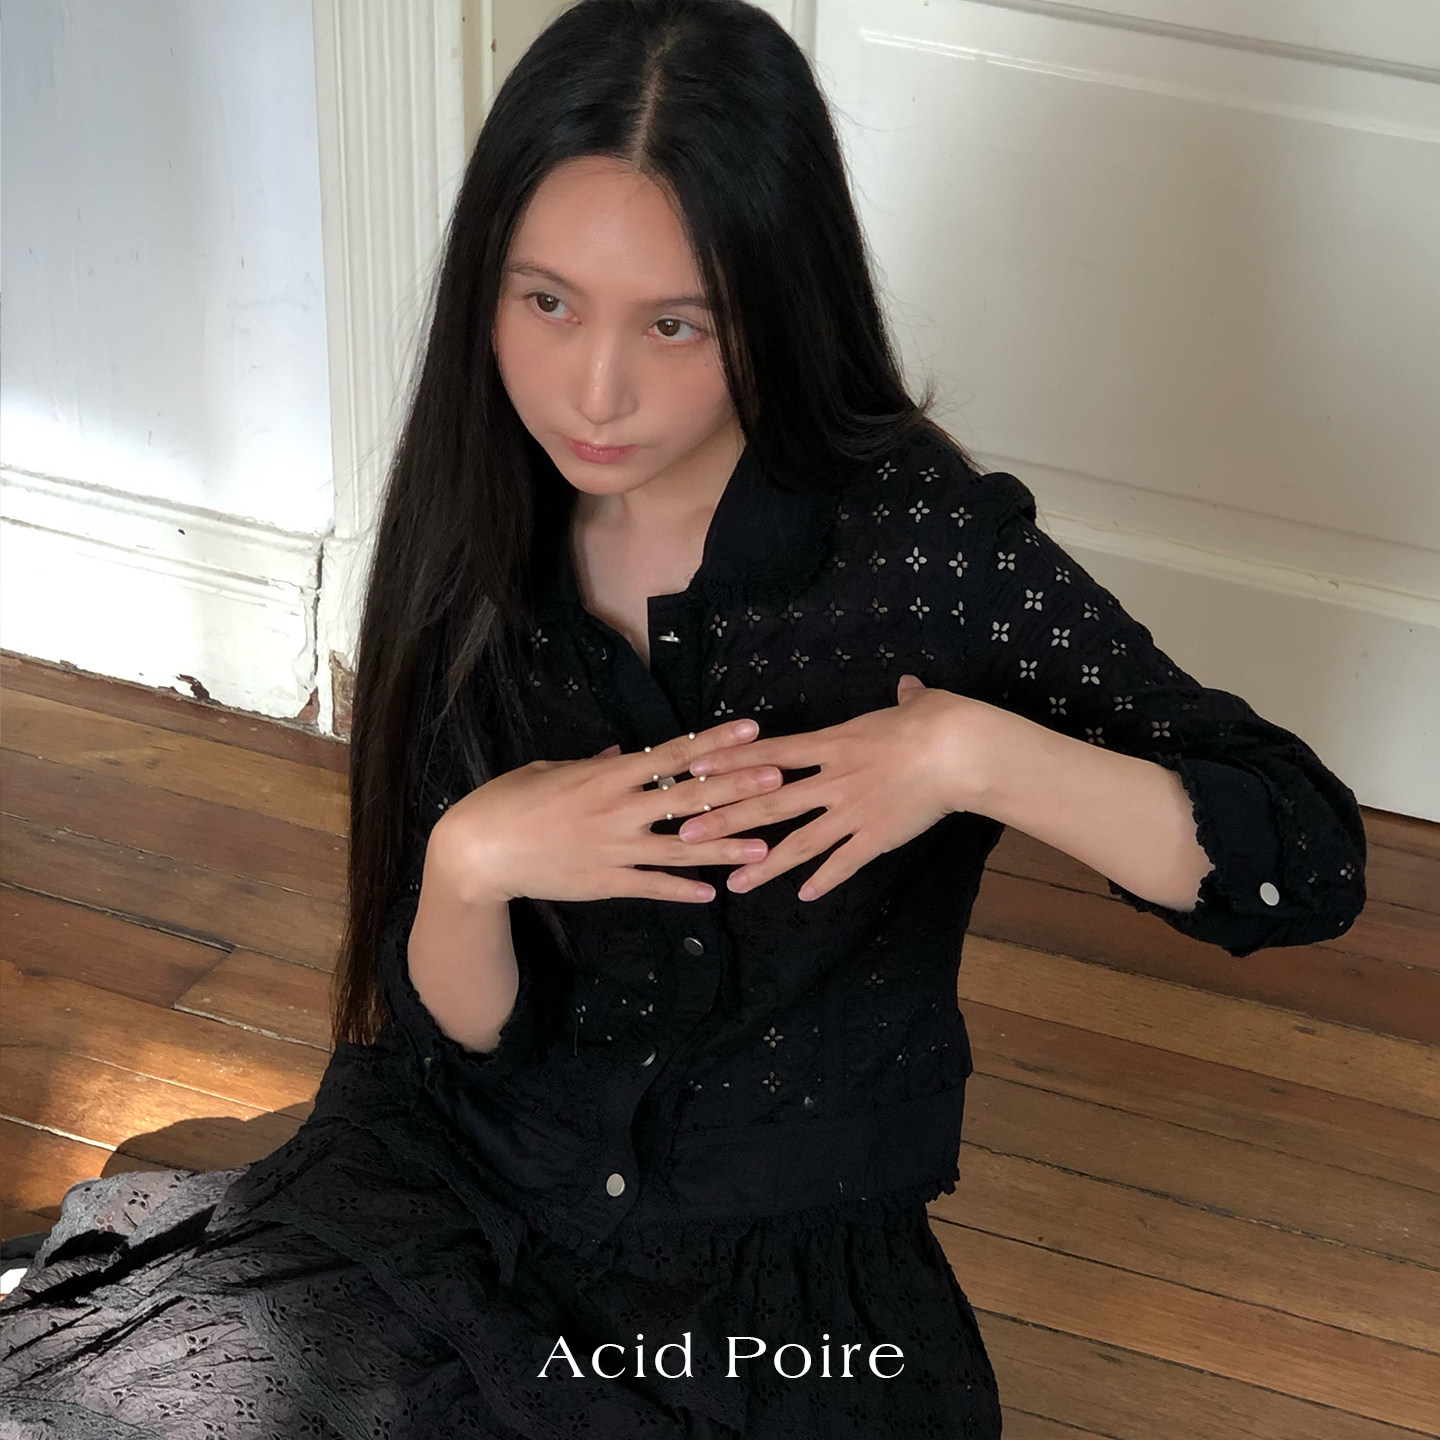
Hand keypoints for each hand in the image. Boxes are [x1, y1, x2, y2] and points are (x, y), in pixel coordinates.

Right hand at [428, 717, 785, 905]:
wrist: (478, 852)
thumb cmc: (509, 801)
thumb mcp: (552, 769)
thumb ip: (596, 762)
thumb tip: (625, 750)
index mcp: (607, 775)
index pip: (673, 754)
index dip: (716, 743)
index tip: (752, 731)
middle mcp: (618, 811)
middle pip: (690, 798)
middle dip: (737, 789)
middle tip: (779, 780)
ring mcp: (614, 850)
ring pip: (681, 848)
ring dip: (725, 847)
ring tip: (765, 846)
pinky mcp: (605, 883)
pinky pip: (652, 886)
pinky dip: (683, 890)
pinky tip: (714, 893)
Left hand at [676, 675, 982, 901]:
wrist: (960, 751)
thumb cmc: (939, 720)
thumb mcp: (916, 703)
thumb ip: (905, 699)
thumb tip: (909, 688)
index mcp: (833, 743)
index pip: (769, 754)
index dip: (730, 762)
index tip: (696, 771)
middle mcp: (833, 780)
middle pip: (768, 802)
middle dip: (725, 819)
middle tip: (688, 834)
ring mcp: (852, 811)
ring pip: (798, 841)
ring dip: (764, 864)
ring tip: (734, 883)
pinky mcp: (876, 837)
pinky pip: (843, 862)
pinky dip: (823, 879)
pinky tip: (803, 896)